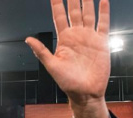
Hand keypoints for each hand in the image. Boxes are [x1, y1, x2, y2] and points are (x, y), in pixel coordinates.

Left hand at [26, 0, 110, 117]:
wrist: (86, 93)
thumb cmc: (68, 83)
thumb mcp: (52, 66)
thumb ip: (41, 52)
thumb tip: (28, 39)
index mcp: (64, 39)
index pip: (59, 16)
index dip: (56, 4)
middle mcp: (76, 36)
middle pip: (74, 11)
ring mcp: (89, 37)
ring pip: (88, 14)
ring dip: (88, 1)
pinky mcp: (101, 43)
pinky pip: (103, 24)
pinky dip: (104, 12)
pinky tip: (103, 1)